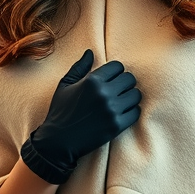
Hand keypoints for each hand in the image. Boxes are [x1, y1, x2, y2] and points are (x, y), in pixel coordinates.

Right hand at [21, 49, 140, 183]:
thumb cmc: (61, 112)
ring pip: (136, 95)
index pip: (118, 66)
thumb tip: (90, 52)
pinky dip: (132, 112)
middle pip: (130, 79)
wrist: (58, 142)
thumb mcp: (65, 85)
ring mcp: (111, 110)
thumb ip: (79, 67)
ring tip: (122, 102)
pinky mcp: (117, 126)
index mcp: (92, 81)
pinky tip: (123, 114)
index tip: (112, 80)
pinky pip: (136, 112)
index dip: (116, 72)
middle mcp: (104, 93)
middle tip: (118, 91)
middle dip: (125, 84)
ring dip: (130, 97)